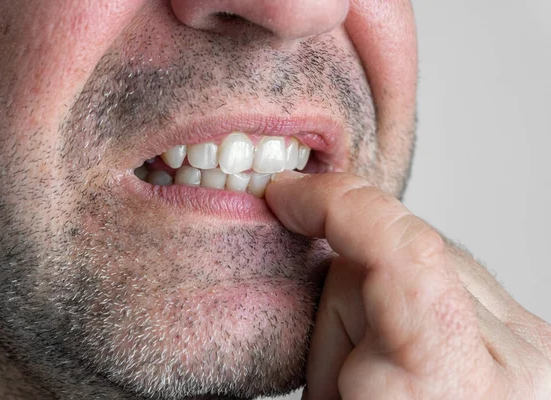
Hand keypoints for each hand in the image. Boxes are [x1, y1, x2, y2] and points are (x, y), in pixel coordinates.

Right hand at [266, 171, 550, 399]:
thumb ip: (325, 339)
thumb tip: (298, 273)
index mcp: (447, 390)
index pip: (400, 251)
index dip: (334, 203)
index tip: (286, 195)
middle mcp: (512, 360)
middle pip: (396, 254)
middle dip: (342, 301)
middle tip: (340, 380)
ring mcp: (532, 345)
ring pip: (426, 259)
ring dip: (381, 302)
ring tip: (380, 379)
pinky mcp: (536, 337)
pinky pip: (453, 279)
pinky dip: (411, 298)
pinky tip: (407, 354)